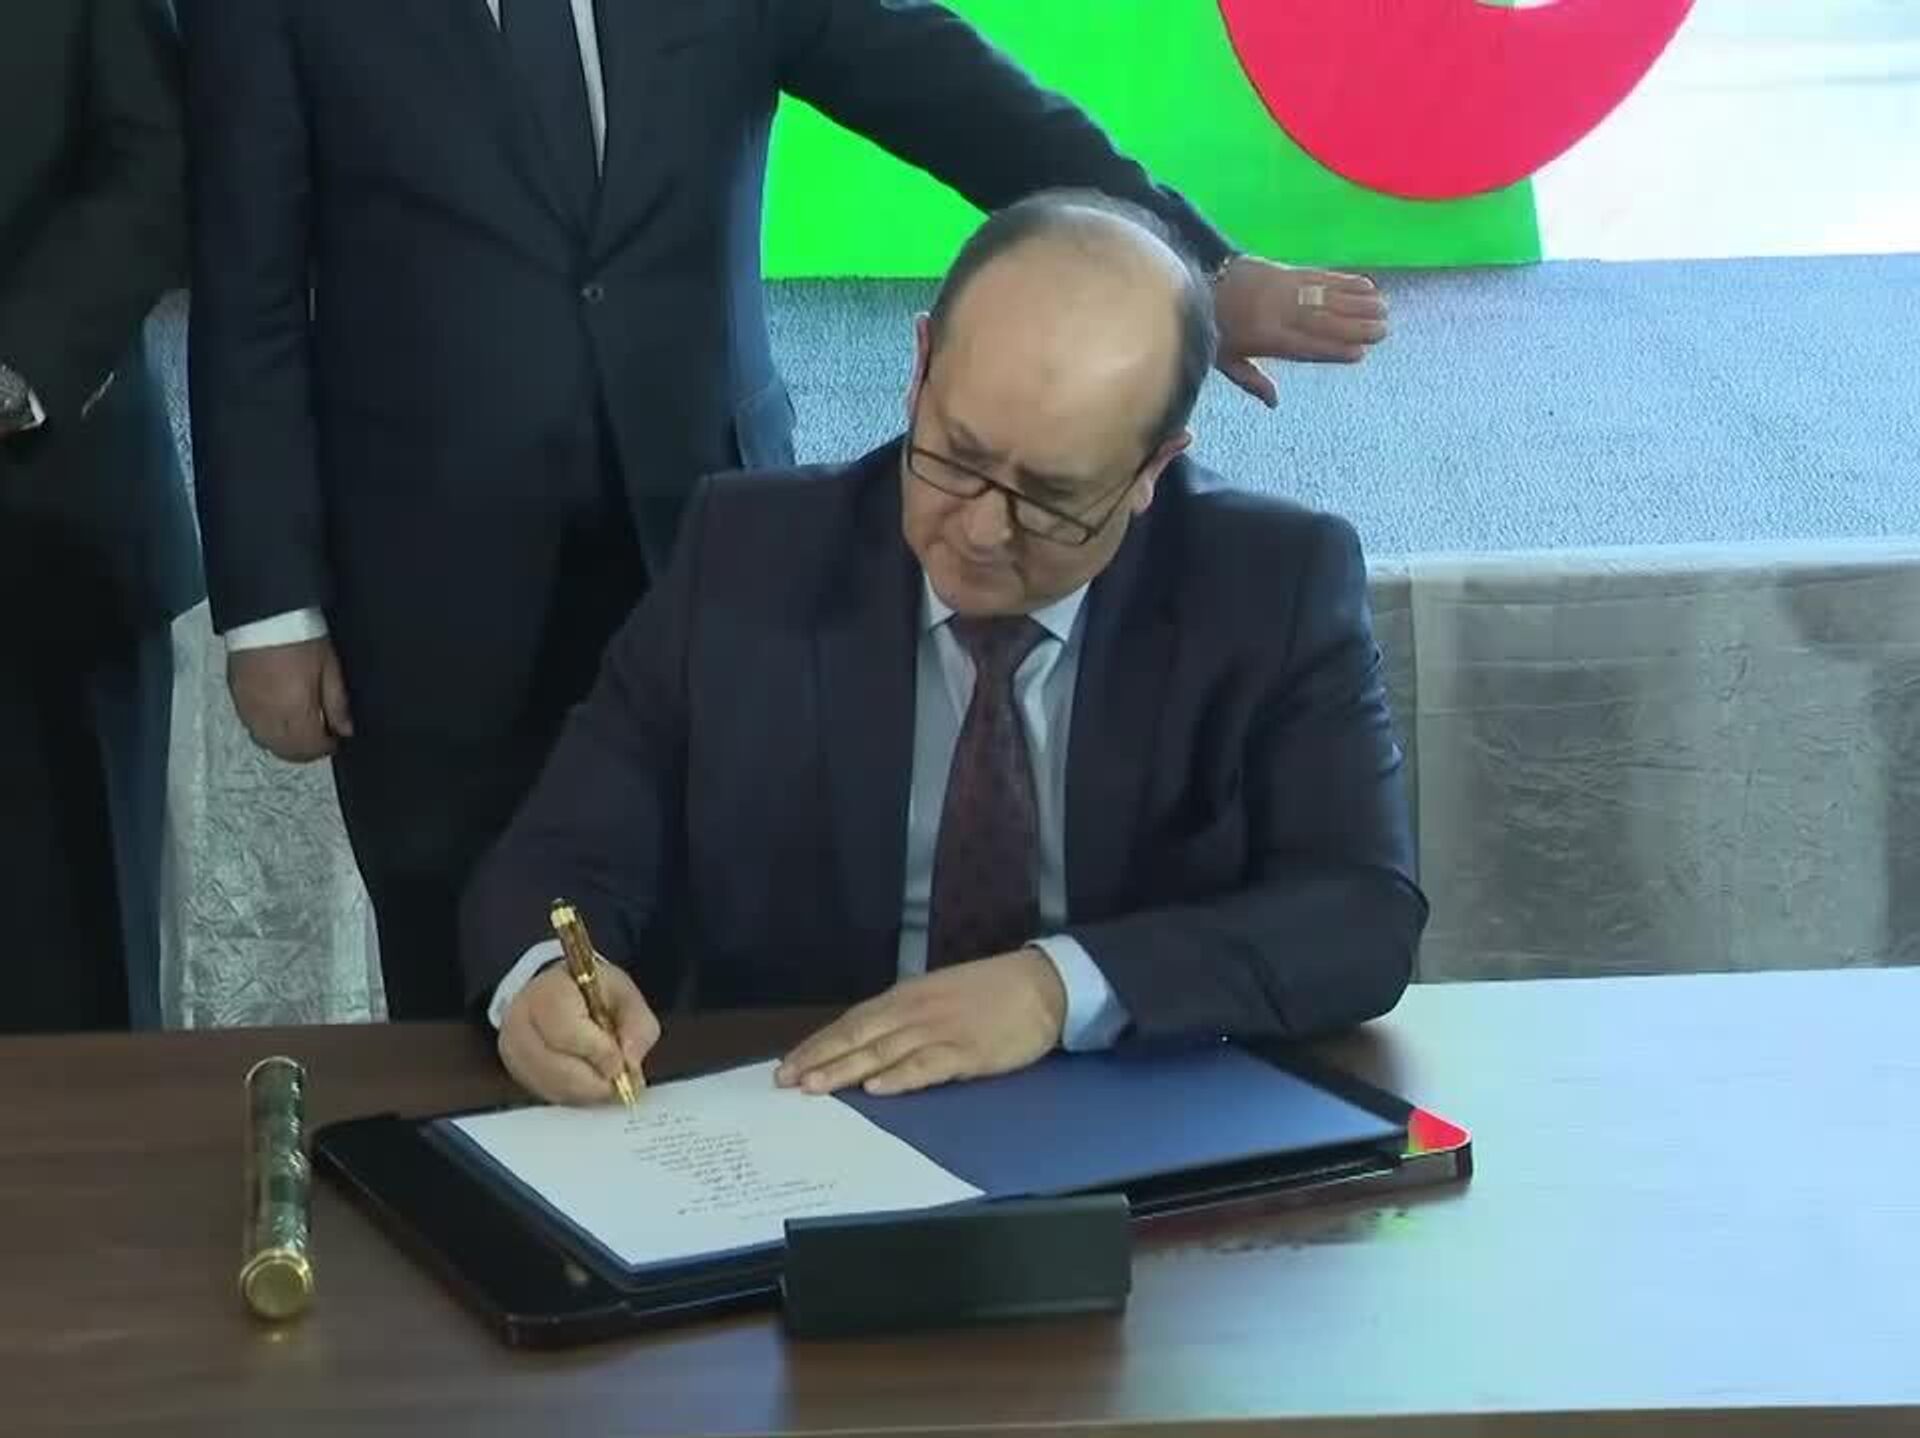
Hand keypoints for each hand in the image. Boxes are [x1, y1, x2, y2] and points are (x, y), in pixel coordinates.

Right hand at [227, 638, 352, 762]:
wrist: (265, 614)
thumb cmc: (300, 636)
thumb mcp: (330, 669)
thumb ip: (338, 704)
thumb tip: (345, 729)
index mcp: (294, 711)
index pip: (310, 747)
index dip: (326, 747)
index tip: (335, 740)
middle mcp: (268, 716)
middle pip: (287, 751)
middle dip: (306, 750)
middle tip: (320, 739)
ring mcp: (249, 708)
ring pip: (267, 743)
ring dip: (286, 744)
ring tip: (302, 731)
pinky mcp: (236, 697)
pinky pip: (252, 727)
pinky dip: (268, 731)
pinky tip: (279, 719)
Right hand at [499, 957, 661, 1105]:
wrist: (559, 992)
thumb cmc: (592, 992)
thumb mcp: (624, 993)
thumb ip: (637, 1024)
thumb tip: (630, 1062)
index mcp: (546, 992)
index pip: (566, 1031)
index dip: (598, 1053)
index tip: (621, 1064)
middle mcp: (519, 1022)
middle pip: (556, 1067)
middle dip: (594, 1081)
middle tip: (621, 1084)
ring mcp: (514, 1051)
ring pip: (552, 1087)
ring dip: (587, 1092)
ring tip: (609, 1082)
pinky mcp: (517, 1073)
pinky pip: (549, 1096)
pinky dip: (576, 1096)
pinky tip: (591, 1085)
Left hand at [775, 948, 1067, 1096]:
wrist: (1042, 985)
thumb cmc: (990, 992)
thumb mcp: (939, 995)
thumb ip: (904, 1016)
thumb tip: (867, 1042)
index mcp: (906, 997)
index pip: (851, 1021)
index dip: (818, 1044)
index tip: (788, 1064)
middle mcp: (914, 1012)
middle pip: (857, 1036)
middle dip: (819, 1059)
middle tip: (785, 1081)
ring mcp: (939, 1031)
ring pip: (882, 1052)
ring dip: (846, 1071)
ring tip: (814, 1087)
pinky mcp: (965, 1052)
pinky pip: (926, 1066)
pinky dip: (899, 1078)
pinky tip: (876, 1089)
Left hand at [1212, 256, 1390, 406]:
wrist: (1199, 278)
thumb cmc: (1214, 324)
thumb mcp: (1225, 359)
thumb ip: (1251, 380)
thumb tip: (1274, 402)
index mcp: (1266, 339)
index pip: (1306, 348)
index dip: (1332, 351)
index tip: (1359, 354)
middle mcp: (1279, 314)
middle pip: (1323, 321)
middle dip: (1355, 326)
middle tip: (1383, 331)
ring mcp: (1285, 290)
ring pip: (1327, 298)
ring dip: (1358, 302)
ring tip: (1384, 309)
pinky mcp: (1288, 270)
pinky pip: (1321, 276)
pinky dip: (1346, 280)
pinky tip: (1368, 284)